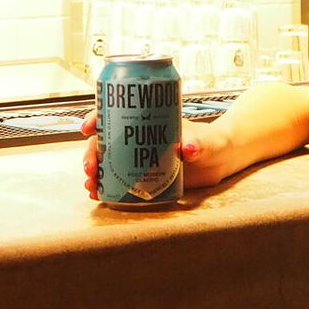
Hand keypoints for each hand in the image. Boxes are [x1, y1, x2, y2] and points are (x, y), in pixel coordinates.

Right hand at [78, 111, 221, 194]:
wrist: (220, 160)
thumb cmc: (213, 142)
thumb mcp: (207, 140)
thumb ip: (200, 144)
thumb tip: (190, 149)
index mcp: (149, 120)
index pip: (116, 113)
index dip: (97, 117)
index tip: (88, 127)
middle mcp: (139, 137)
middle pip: (106, 141)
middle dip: (91, 154)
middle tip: (91, 168)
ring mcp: (140, 158)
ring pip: (108, 162)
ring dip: (95, 173)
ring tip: (92, 186)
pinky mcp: (145, 177)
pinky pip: (119, 180)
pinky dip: (106, 187)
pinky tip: (99, 195)